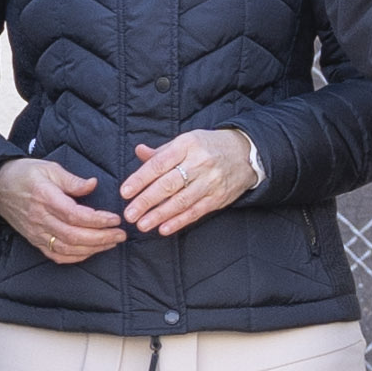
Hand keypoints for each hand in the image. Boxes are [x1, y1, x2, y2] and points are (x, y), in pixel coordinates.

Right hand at [0, 155, 126, 264]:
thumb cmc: (24, 174)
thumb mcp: (49, 168)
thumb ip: (72, 180)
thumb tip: (93, 185)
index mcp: (45, 198)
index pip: (75, 215)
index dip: (97, 220)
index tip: (115, 219)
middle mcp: (40, 218)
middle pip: (74, 235)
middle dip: (101, 238)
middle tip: (120, 234)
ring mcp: (37, 232)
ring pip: (67, 248)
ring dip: (92, 248)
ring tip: (111, 243)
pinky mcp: (35, 240)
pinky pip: (56, 255)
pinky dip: (75, 257)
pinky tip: (90, 251)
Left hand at [117, 127, 262, 237]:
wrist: (246, 152)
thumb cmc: (208, 147)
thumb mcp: (186, 142)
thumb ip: (162, 152)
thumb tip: (139, 152)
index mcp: (187, 145)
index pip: (159, 164)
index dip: (140, 179)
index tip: (125, 192)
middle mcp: (199, 162)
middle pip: (168, 184)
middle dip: (146, 201)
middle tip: (129, 214)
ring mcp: (210, 181)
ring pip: (181, 201)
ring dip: (160, 215)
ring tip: (142, 224)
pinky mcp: (218, 197)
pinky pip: (196, 211)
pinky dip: (179, 221)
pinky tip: (164, 228)